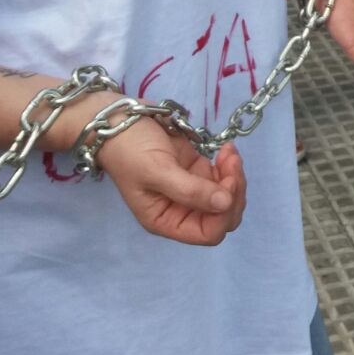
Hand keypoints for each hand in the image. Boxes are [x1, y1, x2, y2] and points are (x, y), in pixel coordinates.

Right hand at [100, 118, 245, 245]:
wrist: (119, 121)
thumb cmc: (130, 150)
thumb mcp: (156, 171)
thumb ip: (190, 191)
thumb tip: (225, 204)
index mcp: (166, 220)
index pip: (207, 233)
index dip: (223, 213)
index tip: (226, 182)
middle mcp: (181, 210)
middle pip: (222, 217)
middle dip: (234, 193)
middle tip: (232, 163)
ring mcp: (191, 190)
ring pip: (227, 197)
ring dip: (234, 177)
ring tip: (229, 152)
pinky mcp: (197, 171)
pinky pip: (223, 178)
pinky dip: (229, 166)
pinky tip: (226, 149)